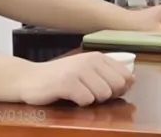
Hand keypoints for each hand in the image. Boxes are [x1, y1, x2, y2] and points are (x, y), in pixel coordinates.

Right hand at [17, 51, 134, 105]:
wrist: (29, 79)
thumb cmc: (60, 78)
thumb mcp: (86, 71)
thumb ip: (108, 74)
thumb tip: (132, 81)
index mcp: (98, 57)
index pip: (126, 76)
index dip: (119, 89)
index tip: (105, 91)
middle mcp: (90, 60)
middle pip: (117, 87)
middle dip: (107, 96)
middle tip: (89, 93)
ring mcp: (78, 70)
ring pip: (103, 94)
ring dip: (91, 100)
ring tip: (78, 94)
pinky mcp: (66, 83)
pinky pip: (86, 100)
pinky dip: (79, 103)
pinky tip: (69, 97)